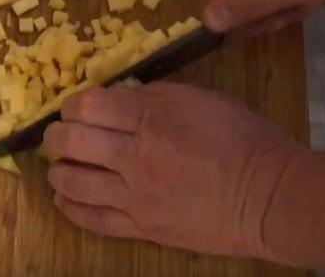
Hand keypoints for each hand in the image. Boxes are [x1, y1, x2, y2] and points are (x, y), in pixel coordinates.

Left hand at [42, 83, 303, 258]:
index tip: (75, 107)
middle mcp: (135, 156)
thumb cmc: (241, 139)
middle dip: (55, 135)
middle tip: (57, 135)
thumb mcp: (198, 98)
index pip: (87, 106)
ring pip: (74, 182)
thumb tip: (117, 99)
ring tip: (58, 166)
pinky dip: (71, 208)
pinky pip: (93, 220)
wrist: (270, 197)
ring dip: (57, 171)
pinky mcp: (142, 227)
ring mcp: (136, 196)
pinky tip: (64, 199)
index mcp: (151, 118)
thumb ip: (152, 96)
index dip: (72, 104)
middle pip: (70, 142)